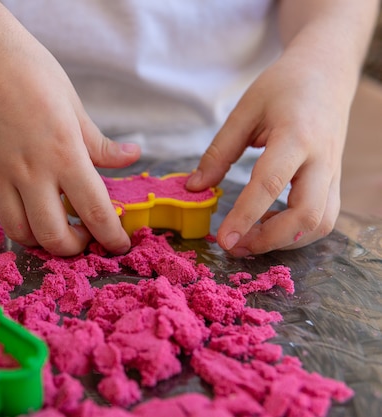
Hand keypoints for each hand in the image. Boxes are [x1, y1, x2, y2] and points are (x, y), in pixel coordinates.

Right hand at [0, 8, 139, 255]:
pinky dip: (16, 221)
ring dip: (42, 242)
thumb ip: (100, 144)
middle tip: (84, 238)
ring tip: (55, 229)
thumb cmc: (31, 72)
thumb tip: (132, 158)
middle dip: (75, 249)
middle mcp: (30, 172)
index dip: (112, 237)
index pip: (95, 212)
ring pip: (20, 233)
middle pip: (54, 237)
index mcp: (63, 153)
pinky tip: (28, 208)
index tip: (119, 246)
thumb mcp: (74, 106)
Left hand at [187, 51, 350, 255]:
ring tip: (249, 239)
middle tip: (234, 246)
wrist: (327, 71)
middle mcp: (322, 159)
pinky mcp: (334, 180)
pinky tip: (268, 226)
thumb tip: (194, 188)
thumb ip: (219, 152)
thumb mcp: (244, 111)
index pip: (270, 184)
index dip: (245, 216)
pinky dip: (296, 232)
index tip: (223, 240)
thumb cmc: (283, 87)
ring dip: (286, 241)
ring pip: (321, 223)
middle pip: (308, 215)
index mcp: (296, 136)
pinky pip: (323, 217)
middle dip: (270, 239)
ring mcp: (333, 172)